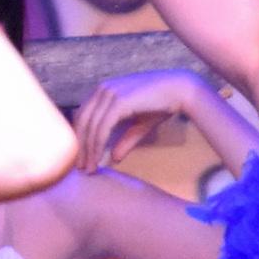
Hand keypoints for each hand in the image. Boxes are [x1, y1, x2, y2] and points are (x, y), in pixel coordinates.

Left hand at [75, 70, 215, 171]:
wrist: (180, 90)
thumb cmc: (161, 105)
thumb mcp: (139, 125)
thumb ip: (125, 139)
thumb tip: (113, 158)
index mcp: (103, 91)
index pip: (82, 115)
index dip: (79, 137)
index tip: (80, 157)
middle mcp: (102, 89)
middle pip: (82, 121)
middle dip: (79, 146)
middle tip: (80, 168)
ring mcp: (109, 94)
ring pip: (90, 126)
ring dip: (88, 150)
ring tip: (88, 169)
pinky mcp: (118, 101)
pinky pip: (102, 128)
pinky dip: (98, 145)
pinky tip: (98, 159)